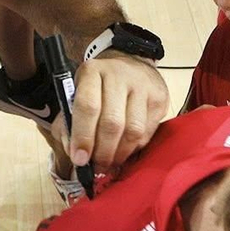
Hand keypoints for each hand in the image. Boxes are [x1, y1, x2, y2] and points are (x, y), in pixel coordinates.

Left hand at [71, 51, 169, 168]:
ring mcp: (142, 87)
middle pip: (112, 123)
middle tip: (96, 167)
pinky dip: (133, 148)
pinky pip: (147, 133)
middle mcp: (119, 76)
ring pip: (133, 131)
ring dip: (119, 154)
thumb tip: (77, 156)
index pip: (88, 106)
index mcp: (92, 71)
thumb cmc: (99, 85)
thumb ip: (70, 123)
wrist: (131, 63)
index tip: (80, 159)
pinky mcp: (159, 99)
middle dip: (102, 152)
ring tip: (110, 163)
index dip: (83, 137)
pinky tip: (124, 150)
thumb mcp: (77, 93)